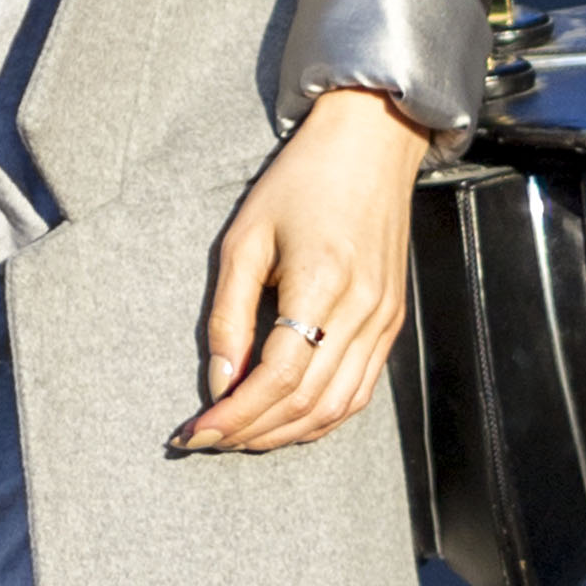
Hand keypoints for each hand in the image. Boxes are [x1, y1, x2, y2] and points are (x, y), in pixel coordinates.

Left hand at [176, 87, 428, 454]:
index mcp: (322, 284)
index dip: (233, 415)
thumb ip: (229, 314)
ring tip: (239, 436)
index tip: (193, 433)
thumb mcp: (246, 237)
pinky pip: (359, 391)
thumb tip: (218, 383)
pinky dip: (320, 418)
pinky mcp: (391, 323)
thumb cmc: (300, 182)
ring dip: (284, 433)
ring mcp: (384, 321)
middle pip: (305, 402)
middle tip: (205, 441)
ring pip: (336, 408)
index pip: (276, 377)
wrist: (371, 144)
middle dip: (250, 432)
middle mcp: (362, 311)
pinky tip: (285, 421)